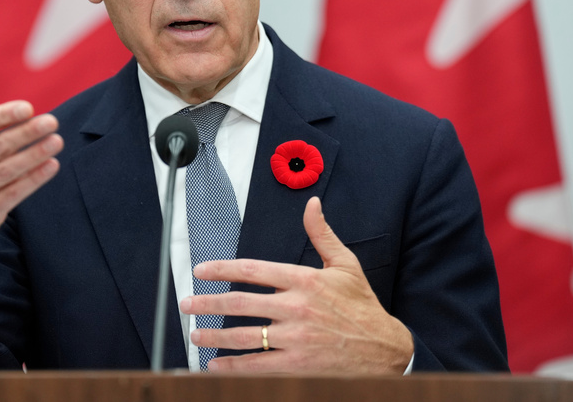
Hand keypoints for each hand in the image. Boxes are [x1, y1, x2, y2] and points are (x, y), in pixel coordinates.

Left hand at [180, 196, 412, 373]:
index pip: (253, 270)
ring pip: (244, 337)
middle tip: (187, 304)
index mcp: (305, 280)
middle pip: (240, 303)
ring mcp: (296, 339)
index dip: (222, 269)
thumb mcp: (346, 265)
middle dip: (208, 303)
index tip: (201, 271)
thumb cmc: (363, 306)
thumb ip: (322, 234)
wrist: (384, 349)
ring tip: (196, 335)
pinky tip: (216, 366)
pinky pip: (257, 367)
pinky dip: (232, 367)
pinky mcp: (299, 366)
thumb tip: (311, 204)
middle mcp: (297, 308)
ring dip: (214, 336)